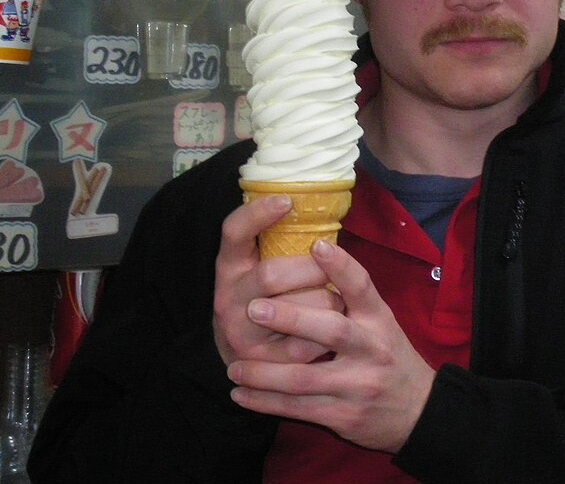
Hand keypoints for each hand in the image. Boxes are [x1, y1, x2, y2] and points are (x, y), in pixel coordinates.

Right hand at [212, 195, 342, 367]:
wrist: (243, 364)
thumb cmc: (263, 301)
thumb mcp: (255, 270)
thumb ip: (275, 246)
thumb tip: (313, 207)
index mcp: (227, 269)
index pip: (233, 233)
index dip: (258, 214)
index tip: (288, 200)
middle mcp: (227, 300)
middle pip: (271, 274)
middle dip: (311, 269)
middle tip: (331, 269)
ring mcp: (241, 335)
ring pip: (293, 310)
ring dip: (326, 301)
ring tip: (337, 299)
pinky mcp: (263, 364)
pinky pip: (306, 344)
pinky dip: (327, 334)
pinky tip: (333, 329)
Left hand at [226, 239, 435, 452]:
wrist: (418, 410)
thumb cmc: (387, 355)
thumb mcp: (380, 321)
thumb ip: (350, 298)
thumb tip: (312, 256)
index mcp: (379, 319)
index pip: (362, 287)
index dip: (341, 266)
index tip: (317, 245)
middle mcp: (371, 349)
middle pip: (332, 331)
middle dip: (291, 319)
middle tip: (253, 308)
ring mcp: (357, 384)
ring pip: (305, 377)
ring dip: (264, 373)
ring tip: (234, 365)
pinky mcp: (344, 416)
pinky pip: (298, 408)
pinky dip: (266, 402)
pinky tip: (241, 394)